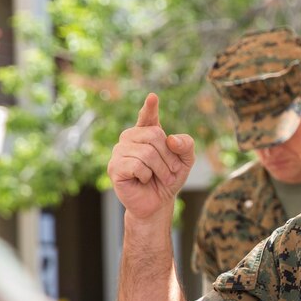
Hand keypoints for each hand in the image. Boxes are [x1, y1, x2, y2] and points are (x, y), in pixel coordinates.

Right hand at [107, 93, 195, 221]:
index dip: (149, 107)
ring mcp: (120, 151)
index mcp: (146, 133)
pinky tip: (142, 180)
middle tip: (169, 171)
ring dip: (160, 169)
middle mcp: (130, 138)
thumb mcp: (185, 161)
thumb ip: (186, 145)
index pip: (147, 117)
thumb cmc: (168, 178)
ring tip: (157, 178)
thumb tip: (171, 139)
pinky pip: (137, 165)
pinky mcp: (114, 167)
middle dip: (168, 157)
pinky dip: (146, 176)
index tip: (153, 97)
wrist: (158, 203)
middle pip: (155, 135)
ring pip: (147, 152)